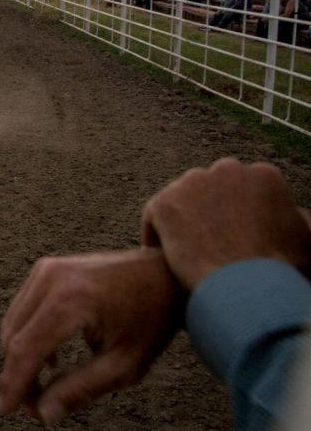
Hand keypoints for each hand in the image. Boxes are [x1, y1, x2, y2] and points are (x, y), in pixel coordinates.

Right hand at [0, 248, 183, 426]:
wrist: (164, 274)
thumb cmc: (151, 318)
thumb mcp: (124, 365)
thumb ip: (80, 390)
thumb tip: (44, 414)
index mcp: (71, 301)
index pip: (26, 349)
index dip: (13, 384)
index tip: (6, 411)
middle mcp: (51, 279)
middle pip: (13, 337)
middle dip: (18, 375)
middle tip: (36, 407)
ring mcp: (46, 270)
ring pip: (13, 324)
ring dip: (20, 358)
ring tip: (42, 386)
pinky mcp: (46, 269)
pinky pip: (22, 309)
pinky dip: (27, 336)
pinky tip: (49, 357)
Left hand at [141, 158, 310, 289]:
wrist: (244, 282)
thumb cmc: (279, 267)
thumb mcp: (302, 239)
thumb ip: (293, 219)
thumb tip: (293, 214)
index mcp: (264, 174)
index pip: (243, 190)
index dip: (237, 215)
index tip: (234, 237)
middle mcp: (227, 169)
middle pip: (210, 190)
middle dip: (208, 212)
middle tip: (207, 243)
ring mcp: (193, 182)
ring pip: (182, 200)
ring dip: (182, 222)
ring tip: (183, 252)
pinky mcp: (165, 201)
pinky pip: (155, 217)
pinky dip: (156, 235)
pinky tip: (160, 257)